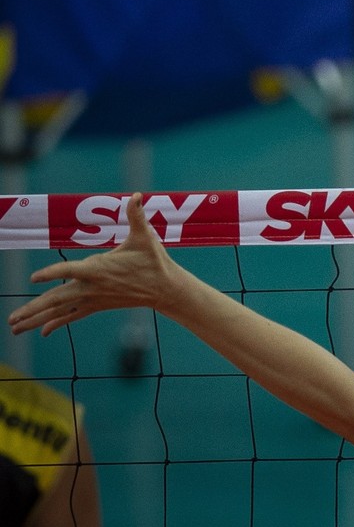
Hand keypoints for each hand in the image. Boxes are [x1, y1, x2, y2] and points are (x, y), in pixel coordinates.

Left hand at [8, 194, 182, 337]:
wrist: (164, 289)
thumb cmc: (154, 261)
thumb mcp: (145, 237)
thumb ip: (136, 215)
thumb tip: (137, 194)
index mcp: (99, 269)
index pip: (69, 270)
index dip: (51, 273)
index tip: (33, 278)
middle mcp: (92, 287)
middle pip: (56, 299)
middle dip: (32, 309)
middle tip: (10, 320)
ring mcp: (93, 299)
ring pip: (59, 310)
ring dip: (36, 319)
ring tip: (14, 327)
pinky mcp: (97, 306)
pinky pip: (71, 316)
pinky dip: (55, 323)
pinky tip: (42, 331)